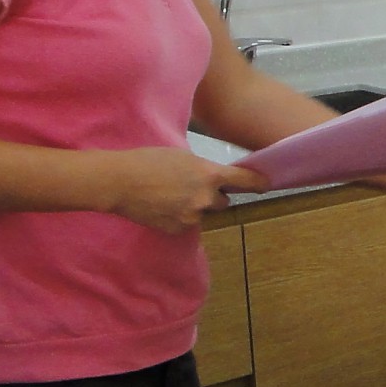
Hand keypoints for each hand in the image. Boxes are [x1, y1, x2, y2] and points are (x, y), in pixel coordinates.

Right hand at [104, 148, 266, 233]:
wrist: (119, 182)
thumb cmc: (147, 161)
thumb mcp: (182, 157)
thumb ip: (201, 169)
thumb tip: (211, 178)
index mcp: (209, 175)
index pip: (243, 180)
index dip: (257, 182)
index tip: (265, 184)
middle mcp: (206, 198)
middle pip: (223, 201)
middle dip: (213, 196)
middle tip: (192, 187)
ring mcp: (192, 216)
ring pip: (203, 213)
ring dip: (195, 207)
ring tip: (170, 196)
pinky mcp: (178, 229)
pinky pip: (186, 223)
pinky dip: (179, 217)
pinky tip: (161, 206)